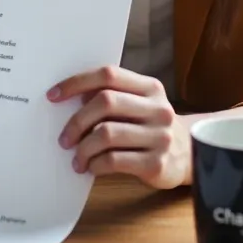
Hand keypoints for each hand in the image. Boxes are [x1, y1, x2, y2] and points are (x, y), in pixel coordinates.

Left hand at [48, 65, 189, 188]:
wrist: (190, 156)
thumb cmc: (150, 126)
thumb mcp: (139, 104)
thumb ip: (112, 95)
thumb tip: (68, 97)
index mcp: (150, 88)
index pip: (108, 75)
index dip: (77, 82)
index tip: (53, 96)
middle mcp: (158, 109)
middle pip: (106, 102)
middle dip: (77, 121)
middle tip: (64, 138)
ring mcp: (160, 136)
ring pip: (107, 133)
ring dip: (83, 147)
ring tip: (76, 158)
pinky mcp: (157, 164)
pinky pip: (115, 160)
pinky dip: (96, 164)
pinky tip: (91, 167)